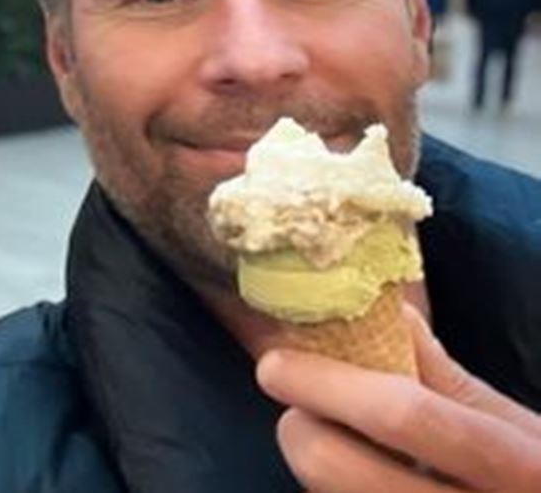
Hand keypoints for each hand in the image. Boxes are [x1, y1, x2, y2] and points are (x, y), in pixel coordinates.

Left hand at [255, 306, 540, 491]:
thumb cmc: (534, 478)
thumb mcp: (515, 428)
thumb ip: (446, 379)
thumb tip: (387, 313)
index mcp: (515, 464)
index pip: (403, 415)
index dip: (328, 384)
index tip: (276, 365)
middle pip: (342, 473)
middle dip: (301, 433)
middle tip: (296, 414)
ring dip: (315, 472)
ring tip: (327, 447)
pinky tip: (349, 480)